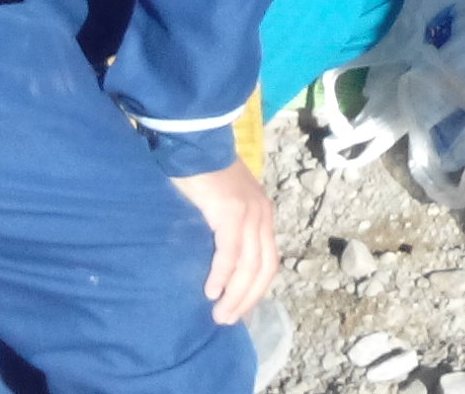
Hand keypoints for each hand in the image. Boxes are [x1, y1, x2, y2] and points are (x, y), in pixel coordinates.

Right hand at [169, 163, 277, 324]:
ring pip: (249, 264)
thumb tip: (217, 265)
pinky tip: (211, 290)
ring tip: (219, 314)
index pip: (268, 261)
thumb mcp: (222, 206)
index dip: (256, 289)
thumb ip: (226, 229)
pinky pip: (230, 250)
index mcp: (262, 216)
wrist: (196, 143)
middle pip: (263, 267)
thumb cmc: (203, 175)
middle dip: (247, 298)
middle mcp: (262, 216)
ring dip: (235, 294)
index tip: (239, 309)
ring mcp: (249, 213)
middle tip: (227, 320)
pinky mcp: (231, 211)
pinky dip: (222, 274)